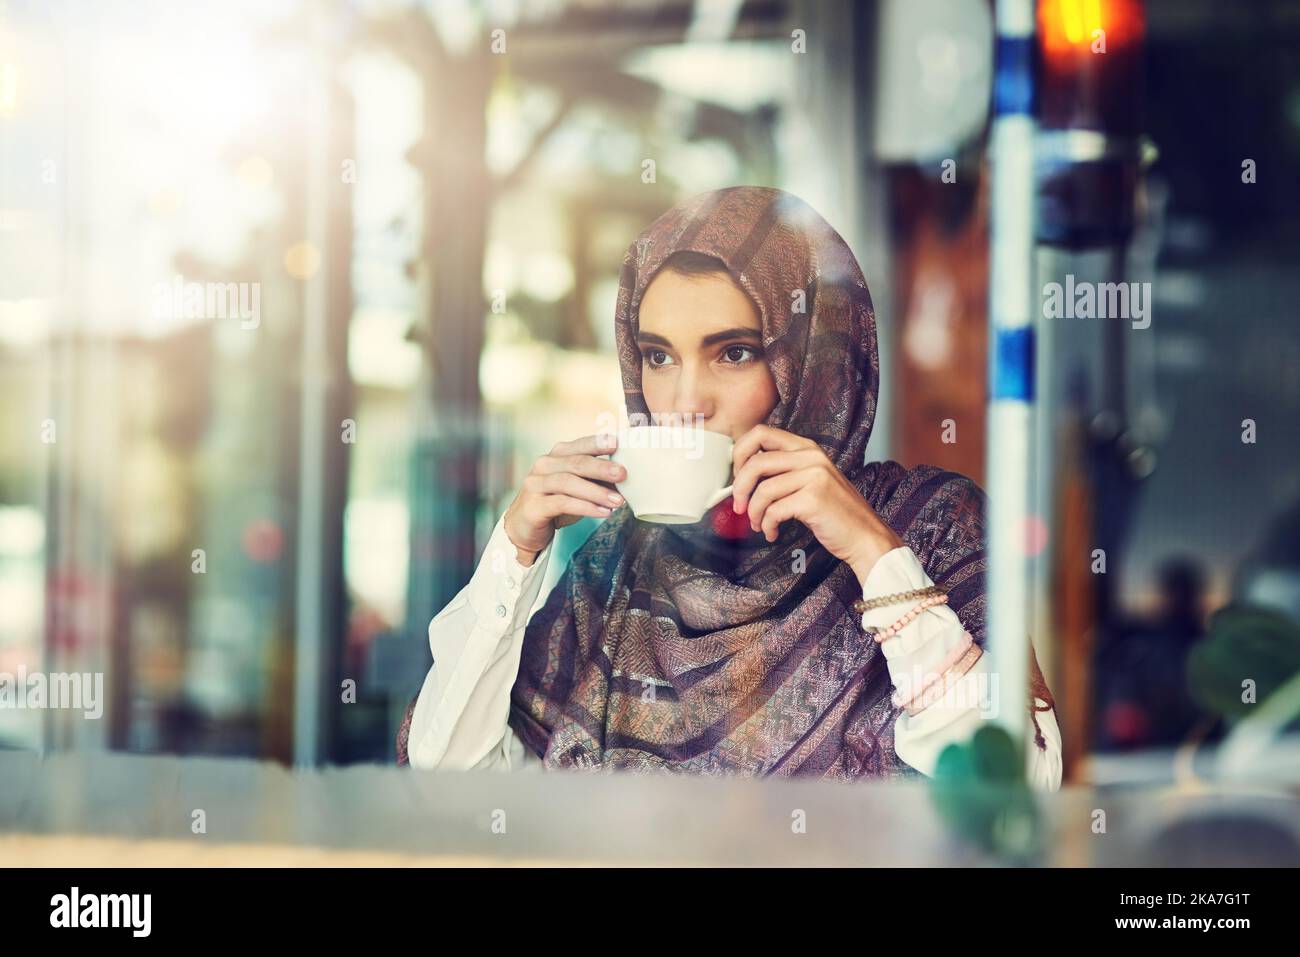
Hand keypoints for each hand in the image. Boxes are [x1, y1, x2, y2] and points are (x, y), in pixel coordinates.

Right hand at [502, 434, 625, 565]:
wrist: (524, 528)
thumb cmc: (554, 504)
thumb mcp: (576, 488)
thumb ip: (595, 479)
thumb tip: (625, 477)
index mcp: (555, 456)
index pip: (579, 446)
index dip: (597, 443)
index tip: (617, 442)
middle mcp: (543, 466)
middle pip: (576, 463)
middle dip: (601, 467)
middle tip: (623, 474)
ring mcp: (536, 485)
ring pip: (568, 482)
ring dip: (596, 491)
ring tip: (618, 501)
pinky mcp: (533, 506)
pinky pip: (562, 503)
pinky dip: (585, 507)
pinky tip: (602, 512)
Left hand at [729, 425, 903, 584]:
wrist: (865, 536)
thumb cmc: (834, 512)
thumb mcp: (810, 481)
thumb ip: (783, 471)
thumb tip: (742, 477)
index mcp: (806, 448)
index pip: (760, 433)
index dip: (740, 454)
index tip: (737, 477)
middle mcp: (811, 457)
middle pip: (756, 461)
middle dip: (740, 486)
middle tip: (739, 505)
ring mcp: (814, 476)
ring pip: (763, 490)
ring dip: (754, 512)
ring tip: (758, 525)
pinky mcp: (813, 499)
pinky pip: (774, 511)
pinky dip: (767, 526)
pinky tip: (772, 533)